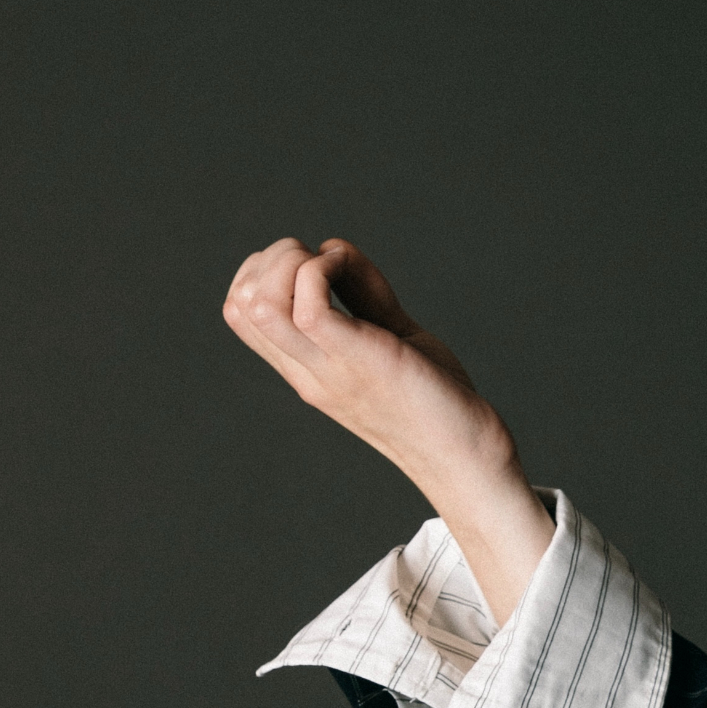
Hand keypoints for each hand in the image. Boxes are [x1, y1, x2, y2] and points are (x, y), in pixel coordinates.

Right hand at [222, 237, 551, 620]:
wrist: (466, 458)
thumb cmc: (436, 397)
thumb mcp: (390, 335)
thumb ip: (363, 296)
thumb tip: (333, 249)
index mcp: (306, 368)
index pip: (241, 311)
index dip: (266, 269)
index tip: (317, 263)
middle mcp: (307, 370)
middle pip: (240, 303)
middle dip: (275, 258)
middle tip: (326, 260)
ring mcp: (328, 369)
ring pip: (261, 303)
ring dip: (292, 262)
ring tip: (335, 264)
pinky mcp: (360, 362)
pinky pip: (311, 308)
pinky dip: (323, 270)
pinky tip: (352, 270)